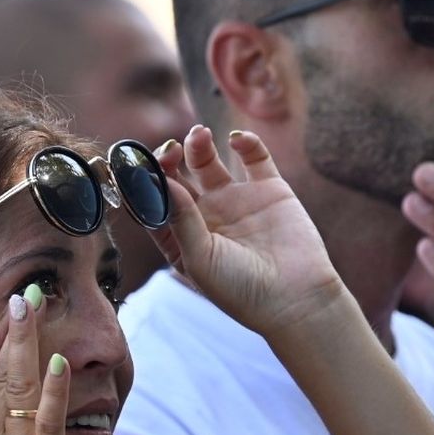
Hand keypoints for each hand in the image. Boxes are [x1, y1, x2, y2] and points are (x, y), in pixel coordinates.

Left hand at [148, 125, 346, 340]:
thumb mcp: (199, 258)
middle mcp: (205, 215)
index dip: (143, 182)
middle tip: (170, 150)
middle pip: (177, 175)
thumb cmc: (240, 290)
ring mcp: (235, 200)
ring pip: (208, 161)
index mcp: (180, 236)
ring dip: (198, 145)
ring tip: (198, 136)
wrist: (295, 299)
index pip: (153, 201)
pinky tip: (237, 140)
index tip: (139, 166)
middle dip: (169, 159)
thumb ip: (180, 219)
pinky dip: (246, 142)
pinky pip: (254, 157)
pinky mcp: (268, 189)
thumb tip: (162, 181)